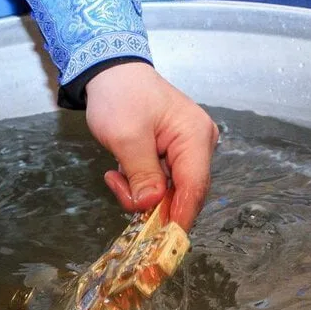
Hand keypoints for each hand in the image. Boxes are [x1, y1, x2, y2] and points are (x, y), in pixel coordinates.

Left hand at [84, 62, 217, 230]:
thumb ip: (142, 174)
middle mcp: (199, 143)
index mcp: (195, 136)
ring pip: (171, 188)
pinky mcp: (175, 151)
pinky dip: (142, 182)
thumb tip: (150, 205)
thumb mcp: (126, 137)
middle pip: (185, 191)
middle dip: (153, 201)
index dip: (180, 214)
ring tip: (117, 175)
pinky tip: (122, 170)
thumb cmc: (120, 95)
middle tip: (122, 191)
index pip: (194, 186)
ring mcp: (189, 148)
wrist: (111, 71)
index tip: (163, 238)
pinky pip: (164, 179)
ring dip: (143, 190)